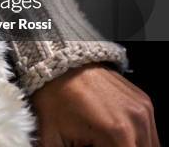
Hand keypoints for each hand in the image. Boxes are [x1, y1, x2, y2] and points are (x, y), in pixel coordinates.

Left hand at [31, 63, 158, 145]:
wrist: (58, 62)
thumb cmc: (54, 97)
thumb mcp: (52, 139)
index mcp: (116, 133)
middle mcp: (136, 121)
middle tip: (95, 144)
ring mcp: (143, 110)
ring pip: (149, 146)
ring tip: (103, 141)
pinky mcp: (144, 103)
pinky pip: (149, 133)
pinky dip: (135, 140)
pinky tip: (112, 135)